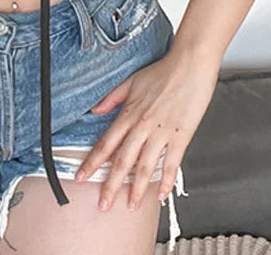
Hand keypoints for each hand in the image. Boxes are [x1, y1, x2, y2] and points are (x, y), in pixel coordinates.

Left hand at [73, 48, 217, 211]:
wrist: (189, 64)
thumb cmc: (163, 71)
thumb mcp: (131, 81)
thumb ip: (112, 98)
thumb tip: (95, 110)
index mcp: (129, 114)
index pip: (106, 143)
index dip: (92, 162)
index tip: (81, 177)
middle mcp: (142, 126)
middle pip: (122, 161)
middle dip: (111, 185)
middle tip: (103, 205)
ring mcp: (162, 133)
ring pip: (145, 167)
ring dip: (137, 189)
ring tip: (130, 206)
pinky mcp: (181, 136)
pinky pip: (172, 164)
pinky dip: (166, 181)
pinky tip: (161, 195)